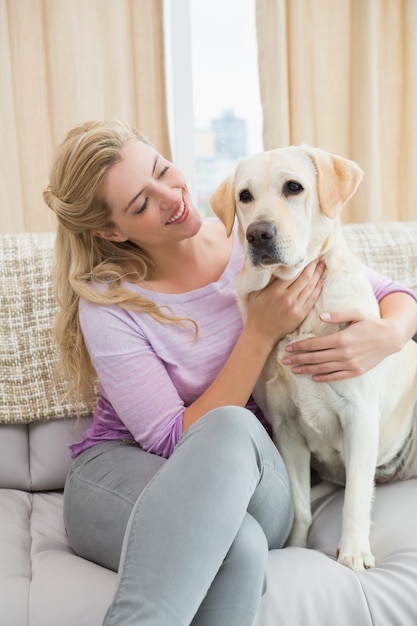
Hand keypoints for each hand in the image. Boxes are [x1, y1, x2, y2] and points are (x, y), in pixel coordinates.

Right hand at [245, 259, 324, 348]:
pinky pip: (312, 299)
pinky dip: (318, 289)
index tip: (308, 254)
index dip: (302, 263)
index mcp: (275, 291)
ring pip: (310, 287)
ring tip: (323, 265)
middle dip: (313, 266)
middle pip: (305, 278)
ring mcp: (295, 307)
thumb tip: (272, 264)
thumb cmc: (256, 311)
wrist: (261, 333)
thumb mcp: (255, 293)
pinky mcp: (301, 315)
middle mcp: (287, 298)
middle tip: (319, 257)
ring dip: (318, 275)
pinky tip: (321, 281)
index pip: (293, 272)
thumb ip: (265, 279)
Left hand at [282, 308, 401, 381]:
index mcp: (341, 339)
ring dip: (307, 370)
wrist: (390, 338)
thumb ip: (338, 314)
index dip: (300, 346)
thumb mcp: (356, 313)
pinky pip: (336, 376)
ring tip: (294, 370)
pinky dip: (324, 378)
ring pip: (323, 369)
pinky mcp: (355, 371)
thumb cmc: (371, 323)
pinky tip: (313, 377)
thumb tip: (321, 316)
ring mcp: (349, 364)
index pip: (314, 344)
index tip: (288, 347)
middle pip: (315, 358)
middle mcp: (344, 353)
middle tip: (284, 360)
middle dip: (298, 359)